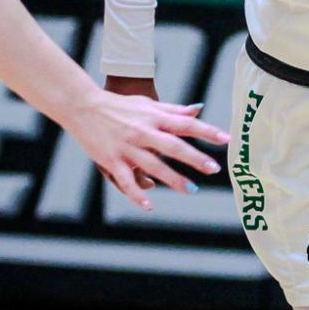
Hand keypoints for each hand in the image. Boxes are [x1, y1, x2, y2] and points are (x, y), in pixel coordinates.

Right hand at [71, 83, 227, 210]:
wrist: (82, 105)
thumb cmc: (118, 105)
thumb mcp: (147, 104)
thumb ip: (172, 110)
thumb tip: (198, 109)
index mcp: (154, 117)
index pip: (185, 124)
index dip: (207, 131)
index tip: (226, 139)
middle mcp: (142, 132)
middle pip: (173, 146)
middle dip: (194, 158)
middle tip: (214, 169)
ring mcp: (127, 147)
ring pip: (153, 166)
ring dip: (173, 178)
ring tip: (192, 189)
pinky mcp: (111, 160)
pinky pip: (126, 180)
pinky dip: (137, 193)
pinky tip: (149, 205)